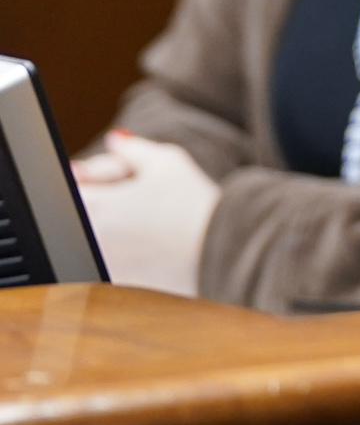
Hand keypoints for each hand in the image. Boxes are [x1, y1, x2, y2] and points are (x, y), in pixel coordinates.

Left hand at [72, 132, 219, 295]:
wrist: (223, 253)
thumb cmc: (195, 205)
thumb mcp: (167, 161)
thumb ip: (131, 148)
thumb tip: (116, 139)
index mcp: (92, 205)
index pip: (72, 183)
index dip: (95, 175)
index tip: (122, 177)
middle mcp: (88, 239)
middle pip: (82, 212)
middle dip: (105, 199)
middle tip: (143, 197)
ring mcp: (102, 266)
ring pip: (96, 238)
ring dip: (116, 226)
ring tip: (154, 221)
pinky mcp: (120, 285)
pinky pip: (115, 262)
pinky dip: (130, 251)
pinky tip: (159, 243)